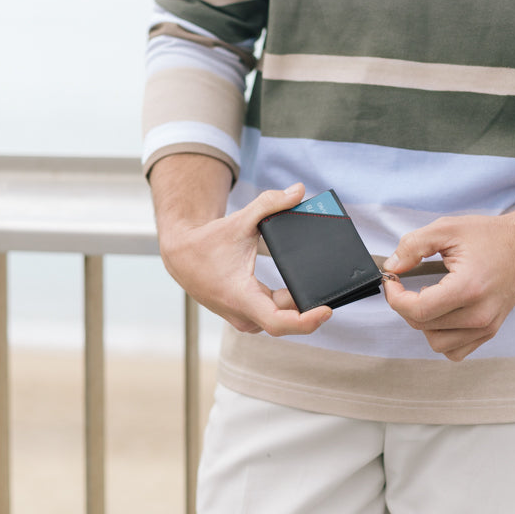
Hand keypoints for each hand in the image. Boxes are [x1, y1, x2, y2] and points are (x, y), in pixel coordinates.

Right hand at [158, 182, 332, 334]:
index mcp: (241, 297)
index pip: (279, 322)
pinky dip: (289, 304)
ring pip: (282, 316)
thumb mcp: (240, 221)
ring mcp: (244, 319)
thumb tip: (298, 191)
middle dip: (310, 304)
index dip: (307, 322)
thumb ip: (270, 204)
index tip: (326, 310)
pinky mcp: (247, 315)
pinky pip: (275, 314)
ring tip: (320, 288)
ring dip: (299, 305)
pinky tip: (302, 291)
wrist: (181, 256)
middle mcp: (243, 315)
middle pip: (287, 318)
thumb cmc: (207, 242)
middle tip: (333, 288)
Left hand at [382, 213, 514, 360]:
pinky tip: (442, 313)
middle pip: (423, 325)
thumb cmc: (490, 236)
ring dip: (424, 322)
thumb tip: (392, 267)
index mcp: (469, 288)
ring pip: (436, 343)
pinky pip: (455, 350)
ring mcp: (487, 327)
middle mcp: (480, 314)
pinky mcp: (490, 332)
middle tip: (406, 285)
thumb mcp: (446, 229)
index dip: (395, 297)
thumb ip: (413, 246)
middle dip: (406, 305)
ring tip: (430, 297)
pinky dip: (441, 336)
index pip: (418, 310)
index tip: (392, 281)